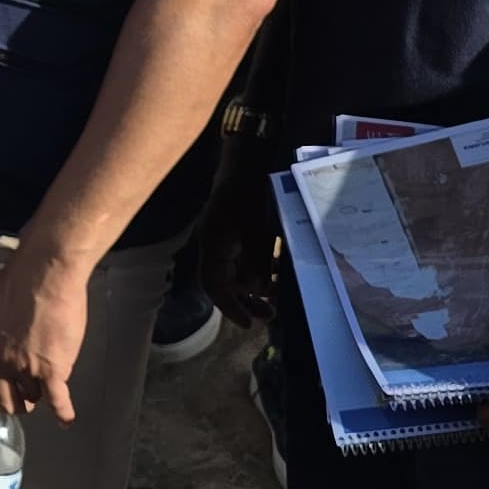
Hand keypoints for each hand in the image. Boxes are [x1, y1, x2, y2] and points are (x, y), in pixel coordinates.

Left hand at [0, 246, 97, 424]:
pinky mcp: (52, 370)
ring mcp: (24, 368)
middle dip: (10, 402)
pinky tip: (64, 418)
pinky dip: (62, 412)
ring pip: (30, 398)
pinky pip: (56, 400)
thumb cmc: (19, 280)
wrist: (46, 275)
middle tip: (19, 397)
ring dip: (37, 396)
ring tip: (44, 390)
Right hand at [192, 160, 281, 327]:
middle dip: (245, 302)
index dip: (230, 307)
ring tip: (275, 302)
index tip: (249, 323)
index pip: (214, 285)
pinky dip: (257, 272)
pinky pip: (241, 261)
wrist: (246, 164)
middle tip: (269, 316)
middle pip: (223, 283)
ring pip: (234, 274)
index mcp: (213, 244)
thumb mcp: (260, 230)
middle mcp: (213, 246)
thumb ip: (258, 262)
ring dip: (253, 289)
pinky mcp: (232, 235)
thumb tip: (260, 290)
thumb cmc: (251, 195)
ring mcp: (221, 240)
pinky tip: (275, 277)